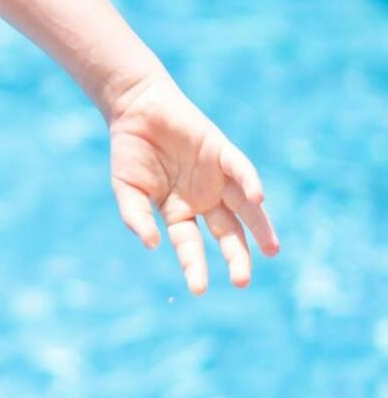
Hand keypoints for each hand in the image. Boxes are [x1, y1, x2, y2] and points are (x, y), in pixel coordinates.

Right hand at [106, 70, 278, 293]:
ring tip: (271, 251)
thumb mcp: (127, 190)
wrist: (137, 108)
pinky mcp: (222, 153)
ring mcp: (216, 177)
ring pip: (244, 208)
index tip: (200, 289)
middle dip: (236, 256)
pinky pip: (240, 171)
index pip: (190, 246)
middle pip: (227, 233)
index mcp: (179, 212)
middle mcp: (203, 199)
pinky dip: (249, 184)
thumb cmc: (129, 151)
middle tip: (242, 281)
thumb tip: (153, 245)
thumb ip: (136, 218)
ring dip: (258, 228)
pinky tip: (257, 200)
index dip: (195, 266)